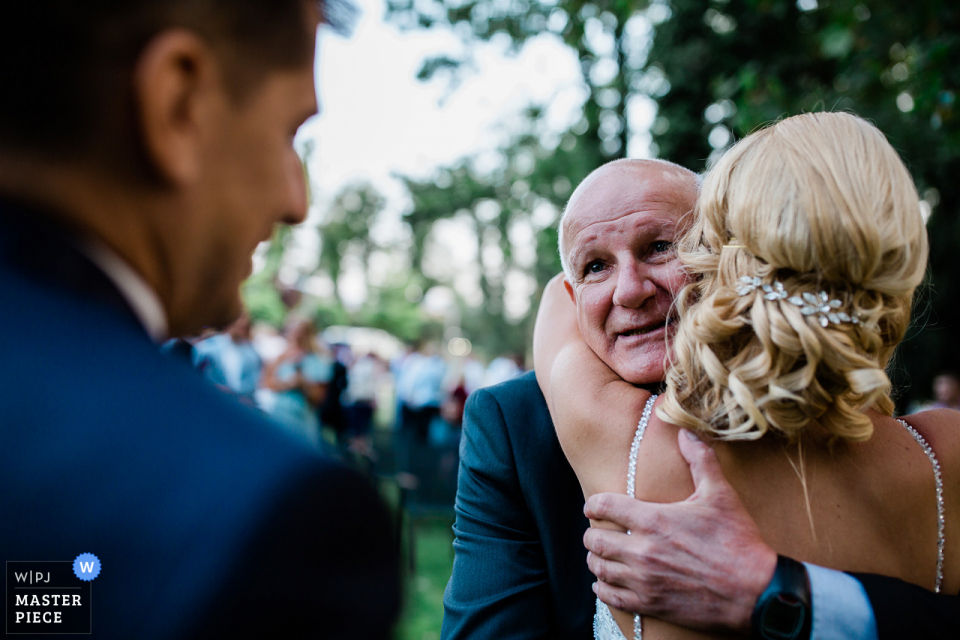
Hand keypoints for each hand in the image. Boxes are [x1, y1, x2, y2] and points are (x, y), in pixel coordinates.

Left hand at [583, 429, 776, 633]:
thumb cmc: (738, 542)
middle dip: (594, 533)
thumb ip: (700, 459)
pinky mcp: (650, 604)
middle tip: (600, 532)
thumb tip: (686, 431)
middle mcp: (642, 550)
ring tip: (602, 556)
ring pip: (599, 568)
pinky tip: (606, 583)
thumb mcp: (721, 495)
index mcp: (654, 520)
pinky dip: (603, 588)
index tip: (593, 505)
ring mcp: (644, 580)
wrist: (756, 591)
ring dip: (597, 560)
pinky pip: (610, 596)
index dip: (593, 503)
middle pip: (595, 539)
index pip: (604, 505)